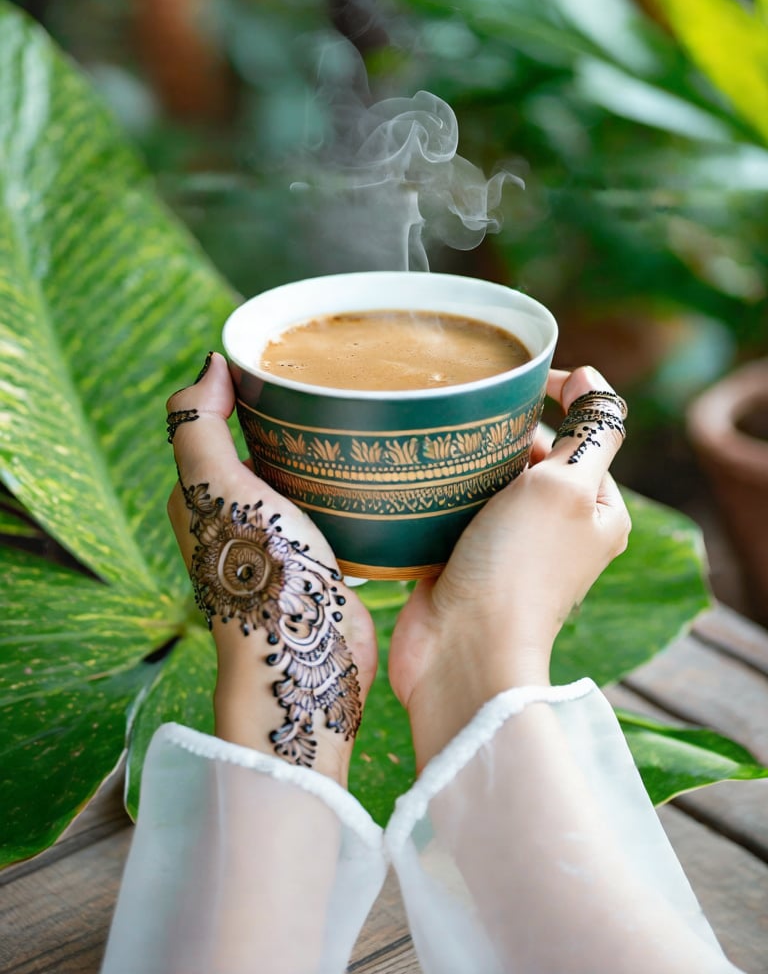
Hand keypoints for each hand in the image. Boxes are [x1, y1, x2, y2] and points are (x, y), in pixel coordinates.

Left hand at [166, 353, 376, 786]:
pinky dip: (353, 485)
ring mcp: (283, 539)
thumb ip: (197, 422)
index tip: (295, 362)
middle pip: (269, 444)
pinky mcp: (324, 559)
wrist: (307, 657)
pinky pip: (336, 506)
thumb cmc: (258, 573)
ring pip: (305, 474)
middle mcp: (239, 515)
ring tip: (369, 417)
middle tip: (343, 383)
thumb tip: (210, 364)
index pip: (222, 420)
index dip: (251, 387)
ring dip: (330, 450)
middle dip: (299, 414)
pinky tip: (382, 469)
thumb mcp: (215, 483)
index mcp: (202, 493)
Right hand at [388, 365, 630, 770]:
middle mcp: (558, 529)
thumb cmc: (521, 566)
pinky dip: (438, 489)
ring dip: (465, 458)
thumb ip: (590, 431)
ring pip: (487, 478)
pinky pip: (452, 508)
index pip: (585, 435)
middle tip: (467, 413)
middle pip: (532, 453)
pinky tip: (417, 471)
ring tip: (436, 436)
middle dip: (502, 429)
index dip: (557, 397)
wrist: (462, 649)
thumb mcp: (568, 486)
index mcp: (598, 511)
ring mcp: (508, 546)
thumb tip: (592, 380)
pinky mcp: (462, 558)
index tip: (516, 381)